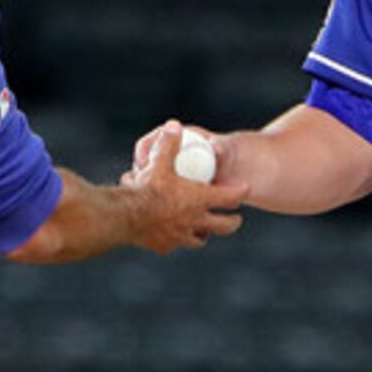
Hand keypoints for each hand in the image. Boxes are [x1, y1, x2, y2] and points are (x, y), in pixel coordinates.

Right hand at [129, 123, 248, 252]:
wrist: (126, 216)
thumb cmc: (146, 189)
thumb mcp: (159, 163)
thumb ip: (168, 144)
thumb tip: (174, 125)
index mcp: (199, 199)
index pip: (229, 197)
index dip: (240, 192)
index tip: (245, 189)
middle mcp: (194, 221)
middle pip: (224, 226)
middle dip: (232, 222)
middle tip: (235, 219)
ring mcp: (181, 237)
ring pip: (201, 239)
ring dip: (204, 233)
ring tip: (204, 229)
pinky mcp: (165, 246)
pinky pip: (175, 244)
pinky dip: (175, 240)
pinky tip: (171, 236)